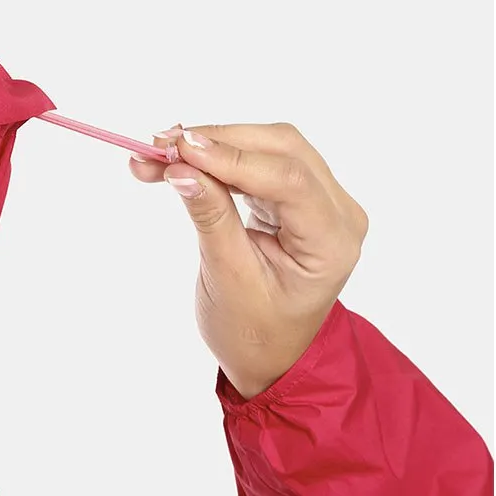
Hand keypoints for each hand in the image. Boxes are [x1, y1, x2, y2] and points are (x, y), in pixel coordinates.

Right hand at [130, 123, 367, 399]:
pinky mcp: (297, 196)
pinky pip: (259, 160)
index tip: (177, 149)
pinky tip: (180, 160)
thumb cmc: (252, 331)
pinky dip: (218, 156)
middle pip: (281, 149)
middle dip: (217, 141)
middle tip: (157, 147)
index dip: (231, 157)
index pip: (288, 178)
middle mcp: (338, 213)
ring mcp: (321, 201)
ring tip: (157, 154)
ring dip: (213, 143)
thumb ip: (210, 217)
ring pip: (268, 145)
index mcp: (332, 242)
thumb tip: (181, 167)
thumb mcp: (228, 279)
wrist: (269, 355)